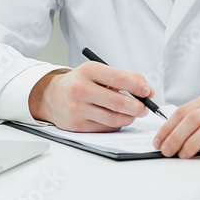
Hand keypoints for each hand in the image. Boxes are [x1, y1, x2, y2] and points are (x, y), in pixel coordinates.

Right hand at [28, 63, 153, 131]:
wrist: (52, 95)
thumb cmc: (81, 82)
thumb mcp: (98, 72)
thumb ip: (124, 78)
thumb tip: (147, 90)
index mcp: (88, 71)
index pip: (119, 79)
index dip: (137, 87)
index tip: (147, 91)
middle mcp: (80, 89)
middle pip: (118, 102)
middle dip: (137, 107)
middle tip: (145, 108)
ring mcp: (77, 108)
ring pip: (113, 118)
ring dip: (129, 118)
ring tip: (133, 114)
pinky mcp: (77, 125)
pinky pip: (105, 128)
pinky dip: (116, 125)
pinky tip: (118, 119)